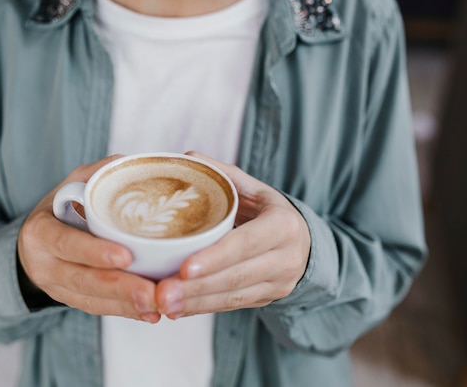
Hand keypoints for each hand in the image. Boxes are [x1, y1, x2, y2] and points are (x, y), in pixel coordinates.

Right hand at [18, 155, 160, 322]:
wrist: (35, 241)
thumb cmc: (60, 206)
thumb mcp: (71, 183)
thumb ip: (98, 173)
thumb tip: (130, 163)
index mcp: (41, 232)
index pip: (66, 244)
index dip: (94, 252)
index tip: (126, 256)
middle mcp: (45, 264)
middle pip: (83, 280)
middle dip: (119, 288)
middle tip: (151, 291)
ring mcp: (56, 287)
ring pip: (92, 301)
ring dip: (126, 305)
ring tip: (156, 305)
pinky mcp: (71, 300)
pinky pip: (97, 310)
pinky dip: (124, 312)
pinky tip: (149, 314)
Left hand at [156, 152, 310, 318]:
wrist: (304, 241)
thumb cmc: (268, 209)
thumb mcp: (253, 187)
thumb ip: (222, 173)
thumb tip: (186, 157)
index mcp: (283, 225)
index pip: (246, 243)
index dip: (216, 257)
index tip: (184, 267)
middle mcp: (285, 258)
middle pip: (237, 277)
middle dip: (197, 287)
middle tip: (162, 292)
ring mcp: (278, 283)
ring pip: (233, 297)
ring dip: (195, 302)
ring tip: (162, 303)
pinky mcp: (266, 299)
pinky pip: (231, 307)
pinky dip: (202, 308)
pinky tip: (176, 310)